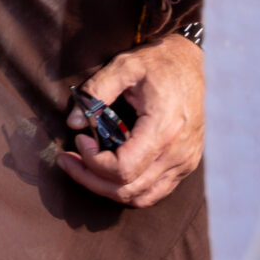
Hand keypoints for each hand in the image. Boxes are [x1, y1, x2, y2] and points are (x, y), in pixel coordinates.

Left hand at [57, 33, 203, 207]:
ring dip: (105, 188)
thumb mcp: (124, 66)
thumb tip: (73, 122)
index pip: (123, 169)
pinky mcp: (185, 164)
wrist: (194, 62)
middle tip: (66, 160)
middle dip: (89, 178)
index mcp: (164, 129)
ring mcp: (184, 162)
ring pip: (140, 197)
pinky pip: (154, 192)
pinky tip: (107, 171)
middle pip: (127, 189)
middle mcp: (178, 153)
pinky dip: (127, 189)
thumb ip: (96, 91)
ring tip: (81, 167)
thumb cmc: (158, 62)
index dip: (93, 162)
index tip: (79, 139)